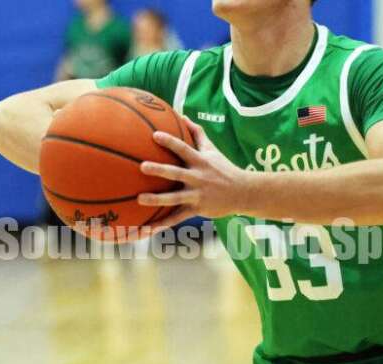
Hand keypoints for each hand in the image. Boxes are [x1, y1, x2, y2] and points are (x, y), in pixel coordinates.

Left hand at [137, 116, 250, 231]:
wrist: (243, 192)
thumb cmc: (224, 168)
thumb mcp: (212, 149)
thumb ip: (196, 133)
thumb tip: (183, 116)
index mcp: (200, 162)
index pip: (183, 148)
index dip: (170, 142)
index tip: (155, 135)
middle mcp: (197, 177)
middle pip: (176, 173)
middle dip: (160, 170)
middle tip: (142, 167)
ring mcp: (197, 195)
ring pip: (174, 198)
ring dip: (157, 199)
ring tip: (140, 199)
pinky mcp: (197, 209)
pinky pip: (177, 218)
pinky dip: (162, 224)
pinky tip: (147, 228)